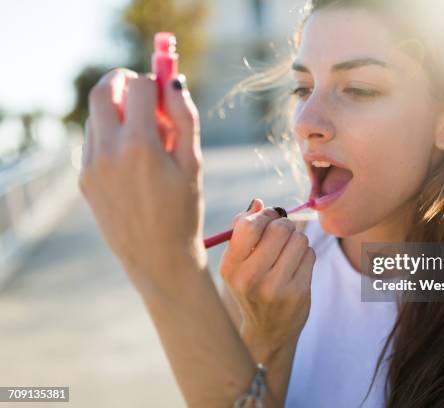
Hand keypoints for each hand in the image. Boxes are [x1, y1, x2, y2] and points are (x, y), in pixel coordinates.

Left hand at [79, 68, 204, 293]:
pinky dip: (110, 134)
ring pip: (96, 116)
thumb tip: (173, 82)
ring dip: (117, 110)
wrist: (159, 258)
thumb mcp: (194, 163)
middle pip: (102, 91)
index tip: (165, 90)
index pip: (139, 87)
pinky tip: (133, 157)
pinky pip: (93, 141)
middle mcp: (108, 152)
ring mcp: (91, 166)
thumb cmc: (184, 210)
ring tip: (146, 135)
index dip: (155, 82)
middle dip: (122, 81)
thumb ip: (185, 118)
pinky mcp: (84, 179)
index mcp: (139, 146)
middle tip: (141, 88)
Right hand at [220, 199, 314, 351]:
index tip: (268, 219)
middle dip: (284, 225)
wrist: (268, 331)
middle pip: (279, 228)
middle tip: (282, 234)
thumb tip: (259, 203)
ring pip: (299, 239)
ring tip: (288, 254)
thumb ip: (243, 229)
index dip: (264, 215)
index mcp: (231, 267)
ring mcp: (275, 287)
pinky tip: (296, 268)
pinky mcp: (298, 293)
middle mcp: (250, 278)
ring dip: (297, 241)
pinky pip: (310, 254)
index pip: (249, 225)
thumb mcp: (238, 264)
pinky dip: (306, 255)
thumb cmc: (252, 287)